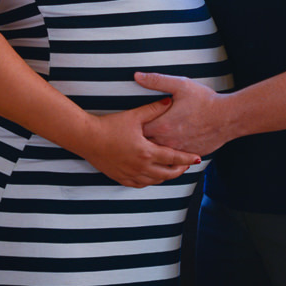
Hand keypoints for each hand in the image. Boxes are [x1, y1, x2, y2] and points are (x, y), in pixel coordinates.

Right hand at [80, 97, 201, 187]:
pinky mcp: (121, 178)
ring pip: (155, 181)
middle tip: (187, 164)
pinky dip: (150, 181)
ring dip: (166, 176)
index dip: (187, 158)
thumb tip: (169, 100)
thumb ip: (153, 108)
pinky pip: (140, 185)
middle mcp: (140, 167)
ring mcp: (130, 174)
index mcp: (146, 152)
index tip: (198, 158)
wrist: (87, 138)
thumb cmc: (110, 126)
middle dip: (180, 170)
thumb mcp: (134, 116)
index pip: (173, 158)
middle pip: (167, 173)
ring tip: (173, 170)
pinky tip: (153, 176)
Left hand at [135, 72, 232, 154]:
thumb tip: (137, 76)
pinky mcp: (189, 155)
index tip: (133, 121)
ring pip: (159, 155)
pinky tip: (168, 148)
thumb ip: (157, 81)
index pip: (138, 130)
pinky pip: (174, 160)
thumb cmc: (205, 100)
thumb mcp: (180, 85)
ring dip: (154, 148)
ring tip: (150, 141)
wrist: (228, 117)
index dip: (134, 126)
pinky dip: (169, 155)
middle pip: (146, 145)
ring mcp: (179, 151)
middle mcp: (168, 142)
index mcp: (162, 125)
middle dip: (142, 139)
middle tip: (138, 132)